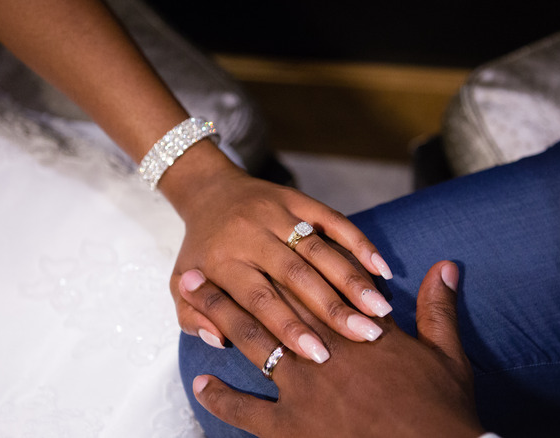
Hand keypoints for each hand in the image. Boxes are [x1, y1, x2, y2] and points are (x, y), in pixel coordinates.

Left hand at [167, 149, 393, 362]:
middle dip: (332, 307)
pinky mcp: (297, 199)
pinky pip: (333, 218)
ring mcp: (276, 213)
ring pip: (319, 248)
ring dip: (352, 278)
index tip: (318, 355)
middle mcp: (251, 235)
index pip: (260, 300)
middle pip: (296, 275)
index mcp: (223, 261)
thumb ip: (193, 316)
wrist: (208, 191)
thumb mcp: (178, 285)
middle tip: (364, 335)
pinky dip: (358, 241)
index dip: (289, 328)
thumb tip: (219, 340)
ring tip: (380, 309)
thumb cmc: (200, 251)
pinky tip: (380, 267)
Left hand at [187, 260, 484, 437]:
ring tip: (194, 300)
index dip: (278, 265)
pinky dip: (221, 398)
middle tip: (198, 270)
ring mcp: (301, 388)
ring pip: (252, 344)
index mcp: (353, 328)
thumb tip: (445, 266)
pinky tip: (202, 385)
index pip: (309, 287)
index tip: (249, 246)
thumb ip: (437, 307)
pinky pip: (246, 411)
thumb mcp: (446, 354)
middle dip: (232, 285)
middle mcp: (321, 349)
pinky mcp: (289, 427)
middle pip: (270, 306)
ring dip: (219, 319)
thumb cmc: (437, 408)